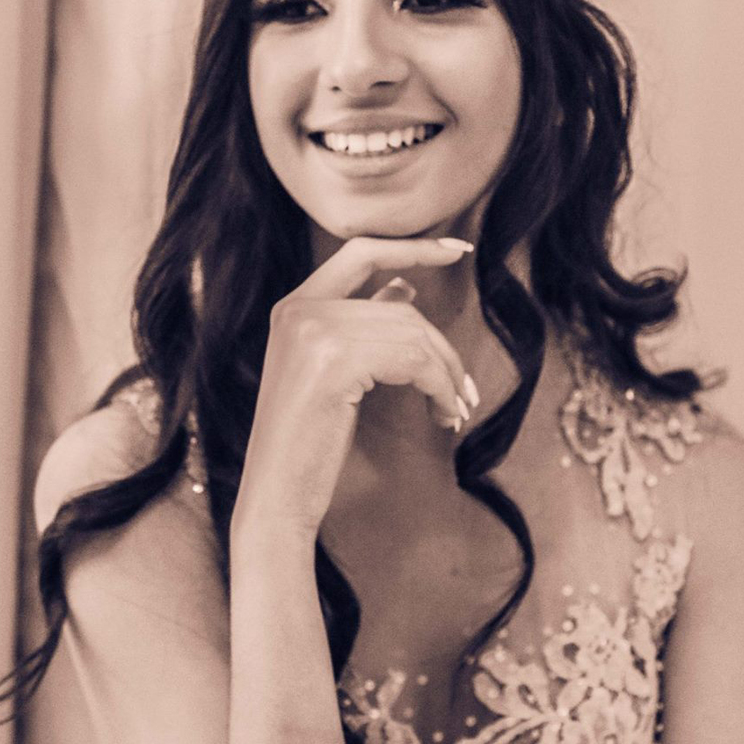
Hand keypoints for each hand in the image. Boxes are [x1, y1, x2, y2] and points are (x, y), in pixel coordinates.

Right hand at [232, 235, 478, 537]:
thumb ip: (364, 324)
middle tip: (466, 392)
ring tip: (456, 410)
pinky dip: (441, 388)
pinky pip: (414, 361)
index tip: (460, 250)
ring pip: (412, 336)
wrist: (277, 496)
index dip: (413, 248)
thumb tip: (406, 288)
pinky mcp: (334, 361)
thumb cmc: (308, 442)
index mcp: (292, 306)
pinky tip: (444, 415)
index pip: (360, 252)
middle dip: (443, 349)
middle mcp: (299, 309)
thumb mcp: (333, 372)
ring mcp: (313, 331)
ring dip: (447, 375)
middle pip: (400, 308)